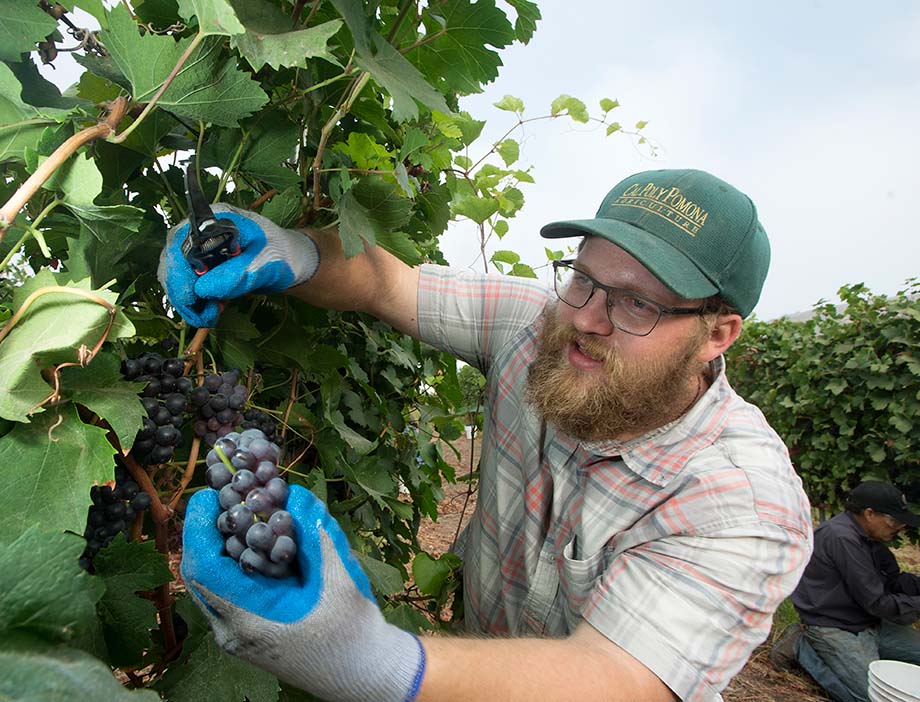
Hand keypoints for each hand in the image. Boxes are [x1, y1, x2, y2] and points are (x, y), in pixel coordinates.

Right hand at [157, 204, 319, 327]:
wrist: (288, 261)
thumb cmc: (279, 254)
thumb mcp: (263, 263)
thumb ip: (235, 274)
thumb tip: (203, 289)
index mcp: (214, 220)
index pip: (182, 243)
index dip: (180, 271)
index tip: (192, 296)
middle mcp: (197, 232)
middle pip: (171, 262)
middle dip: (183, 293)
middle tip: (207, 314)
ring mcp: (195, 250)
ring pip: (173, 278)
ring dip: (188, 303)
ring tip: (211, 316)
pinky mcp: (197, 268)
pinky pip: (184, 287)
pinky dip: (193, 305)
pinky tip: (210, 312)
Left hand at [181, 485, 424, 701]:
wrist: (362, 672)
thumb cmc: (353, 634)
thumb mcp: (341, 581)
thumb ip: (318, 539)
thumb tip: (297, 496)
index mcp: (249, 622)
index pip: (204, 570)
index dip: (200, 528)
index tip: (207, 494)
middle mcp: (233, 631)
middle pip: (201, 573)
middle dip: (209, 530)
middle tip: (222, 493)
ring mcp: (237, 633)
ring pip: (211, 581)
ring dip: (219, 543)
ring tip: (234, 507)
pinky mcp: (246, 628)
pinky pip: (227, 589)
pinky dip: (234, 559)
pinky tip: (252, 536)